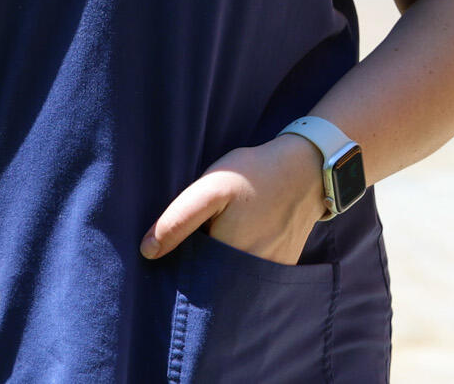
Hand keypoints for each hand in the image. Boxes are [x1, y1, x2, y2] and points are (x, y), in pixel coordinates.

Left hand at [139, 136, 326, 265]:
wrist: (306, 169)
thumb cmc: (254, 174)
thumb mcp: (211, 188)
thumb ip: (179, 219)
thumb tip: (148, 251)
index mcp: (228, 257)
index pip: (191, 280)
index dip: (177, 268)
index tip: (172, 251)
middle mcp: (251, 274)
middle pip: (212, 284)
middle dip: (198, 269)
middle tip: (199, 236)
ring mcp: (270, 273)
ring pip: (232, 281)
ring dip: (219, 268)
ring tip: (219, 235)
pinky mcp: (283, 266)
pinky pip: (253, 275)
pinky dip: (240, 263)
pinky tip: (237, 238)